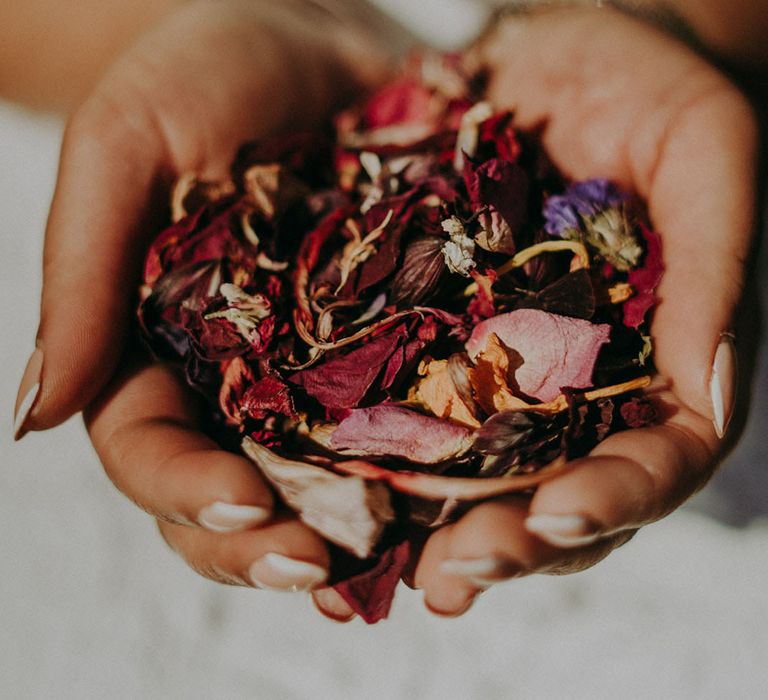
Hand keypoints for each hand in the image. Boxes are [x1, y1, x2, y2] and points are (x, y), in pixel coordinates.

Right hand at [13, 0, 392, 620]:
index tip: (238, 503)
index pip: (150, 449)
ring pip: (319, 486)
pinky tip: (450, 511)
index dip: (184, 490)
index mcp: (157, 350)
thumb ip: (79, 276)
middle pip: (234, 495)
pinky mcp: (394, 347)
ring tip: (382, 575)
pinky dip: (422, 476)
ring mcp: (319, 373)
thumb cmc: (202, 77)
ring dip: (346, 542)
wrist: (311, 40)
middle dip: (264, 545)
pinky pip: (403, 426)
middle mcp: (237, 380)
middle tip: (317, 573)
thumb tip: (34, 417)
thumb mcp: (125, 148)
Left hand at [408, 6, 757, 615]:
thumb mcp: (703, 149)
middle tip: (457, 576)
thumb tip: (709, 388)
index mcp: (657, 362)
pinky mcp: (430, 343)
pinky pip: (404, 414)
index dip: (615, 498)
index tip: (558, 516)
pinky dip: (377, 464)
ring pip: (477, 480)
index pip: (655, 457)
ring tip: (390, 576)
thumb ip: (712, 265)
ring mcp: (500, 374)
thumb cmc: (645, 88)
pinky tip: (334, 497)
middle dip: (511, 543)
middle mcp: (578, 388)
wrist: (552, 55)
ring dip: (437, 534)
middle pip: (557, 494)